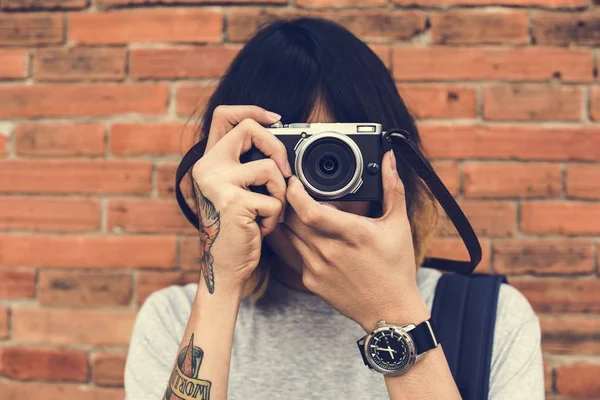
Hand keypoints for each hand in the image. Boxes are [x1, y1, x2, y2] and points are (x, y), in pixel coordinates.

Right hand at [191, 105, 291, 293]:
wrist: (225, 266)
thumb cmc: (237, 229)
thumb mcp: (237, 191)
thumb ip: (247, 166)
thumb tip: (281, 144)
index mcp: (208, 161)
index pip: (223, 115)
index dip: (251, 110)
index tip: (275, 119)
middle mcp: (207, 167)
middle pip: (249, 129)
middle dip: (277, 147)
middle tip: (284, 173)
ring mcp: (218, 183)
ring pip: (270, 168)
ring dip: (279, 194)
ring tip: (267, 213)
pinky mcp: (233, 202)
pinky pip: (274, 200)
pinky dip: (275, 218)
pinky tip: (260, 229)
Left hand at [281, 150, 429, 331]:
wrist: (389, 312)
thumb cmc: (395, 267)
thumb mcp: (398, 225)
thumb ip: (392, 188)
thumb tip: (389, 158)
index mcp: (352, 234)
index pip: (308, 210)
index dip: (294, 192)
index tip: (295, 180)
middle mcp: (329, 251)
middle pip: (290, 218)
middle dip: (285, 200)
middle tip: (289, 188)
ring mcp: (316, 268)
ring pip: (285, 235)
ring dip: (284, 219)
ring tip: (289, 206)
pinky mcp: (310, 281)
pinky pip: (289, 254)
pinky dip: (288, 238)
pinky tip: (295, 230)